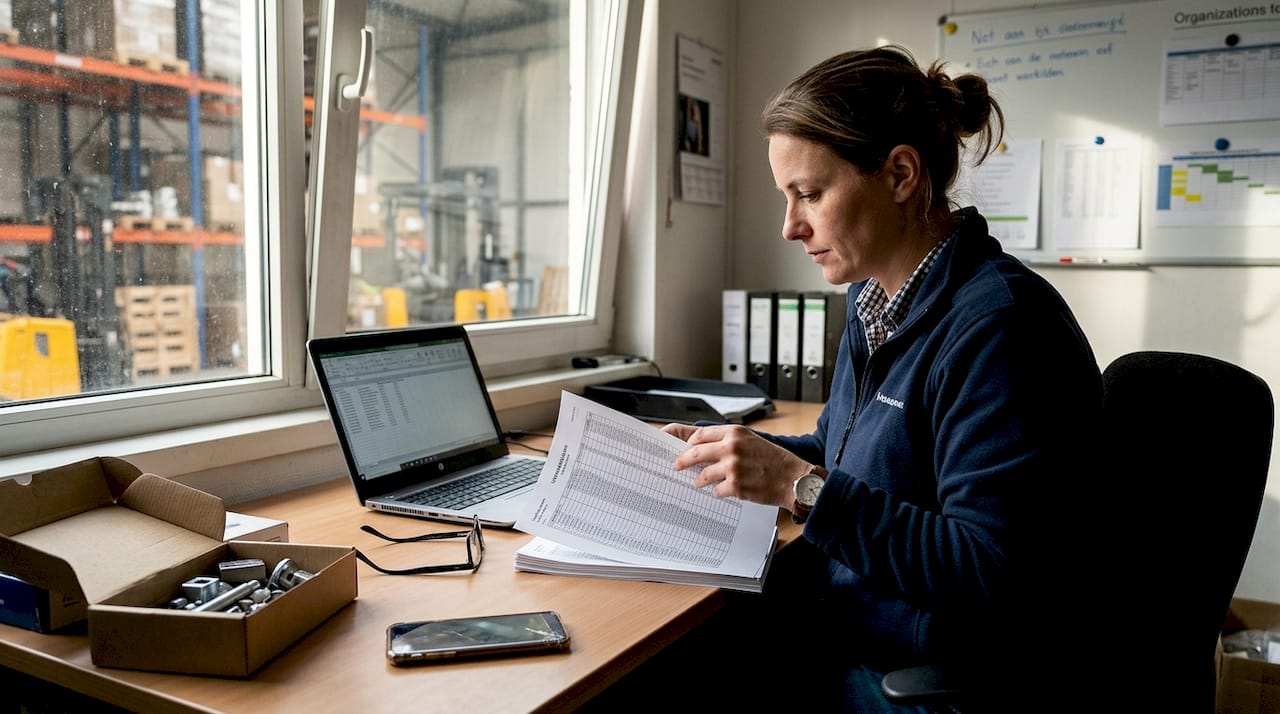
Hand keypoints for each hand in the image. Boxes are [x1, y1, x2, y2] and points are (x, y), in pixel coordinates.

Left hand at [663, 423, 809, 507]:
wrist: (794, 478)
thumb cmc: (775, 459)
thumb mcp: (752, 440)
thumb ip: (730, 441)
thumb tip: (706, 448)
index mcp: (735, 433)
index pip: (701, 434)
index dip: (690, 443)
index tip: (685, 448)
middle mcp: (732, 447)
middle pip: (695, 453)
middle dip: (682, 461)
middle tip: (677, 465)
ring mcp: (733, 467)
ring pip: (703, 475)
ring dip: (699, 480)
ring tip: (697, 483)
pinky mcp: (736, 486)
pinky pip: (716, 491)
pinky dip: (717, 492)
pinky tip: (720, 492)